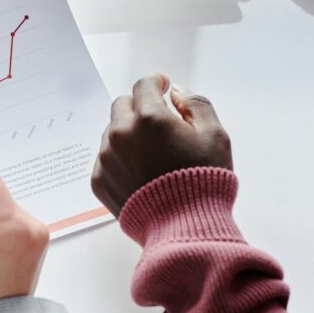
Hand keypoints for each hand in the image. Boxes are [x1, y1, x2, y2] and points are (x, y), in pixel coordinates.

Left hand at [91, 74, 232, 216]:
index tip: (162, 87)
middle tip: (157, 124)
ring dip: (128, 134)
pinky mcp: (98, 180)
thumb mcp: (215, 136)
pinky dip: (119, 159)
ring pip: (112, 132)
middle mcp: (121, 134)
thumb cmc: (203, 182)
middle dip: (139, 107)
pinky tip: (140, 174)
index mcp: (149, 118)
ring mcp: (106, 157)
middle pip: (122, 105)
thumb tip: (176, 91)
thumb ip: (196, 104)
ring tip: (151, 156)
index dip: (155, 83)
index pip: (143, 86)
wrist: (184, 229)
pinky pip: (105, 158)